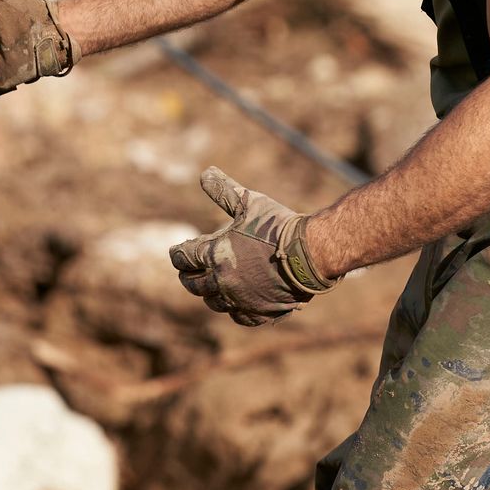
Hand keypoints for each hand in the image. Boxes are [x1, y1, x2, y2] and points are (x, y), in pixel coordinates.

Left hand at [168, 166, 336, 326]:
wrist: (311, 253)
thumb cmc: (278, 225)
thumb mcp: (249, 202)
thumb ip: (224, 190)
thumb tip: (205, 172)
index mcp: (216, 255)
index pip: (183, 258)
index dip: (178, 253)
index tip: (177, 251)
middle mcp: (223, 281)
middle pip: (193, 284)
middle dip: (188, 275)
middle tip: (188, 271)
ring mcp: (241, 300)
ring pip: (214, 303)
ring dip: (209, 294)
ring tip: (210, 286)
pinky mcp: (260, 312)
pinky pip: (239, 317)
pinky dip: (234, 310)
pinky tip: (235, 303)